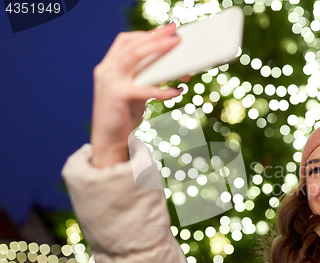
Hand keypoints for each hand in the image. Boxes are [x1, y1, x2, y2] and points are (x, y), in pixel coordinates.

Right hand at [90, 23, 181, 167]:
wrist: (108, 139)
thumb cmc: (124, 115)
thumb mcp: (135, 91)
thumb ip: (146, 77)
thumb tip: (173, 69)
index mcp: (109, 67)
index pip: (126, 41)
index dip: (146, 34)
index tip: (165, 31)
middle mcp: (107, 70)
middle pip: (133, 45)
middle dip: (156, 36)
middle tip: (175, 33)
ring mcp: (110, 81)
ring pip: (136, 57)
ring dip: (159, 50)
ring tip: (177, 46)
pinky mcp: (118, 95)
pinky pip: (146, 88)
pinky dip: (164, 89)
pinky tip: (178, 90)